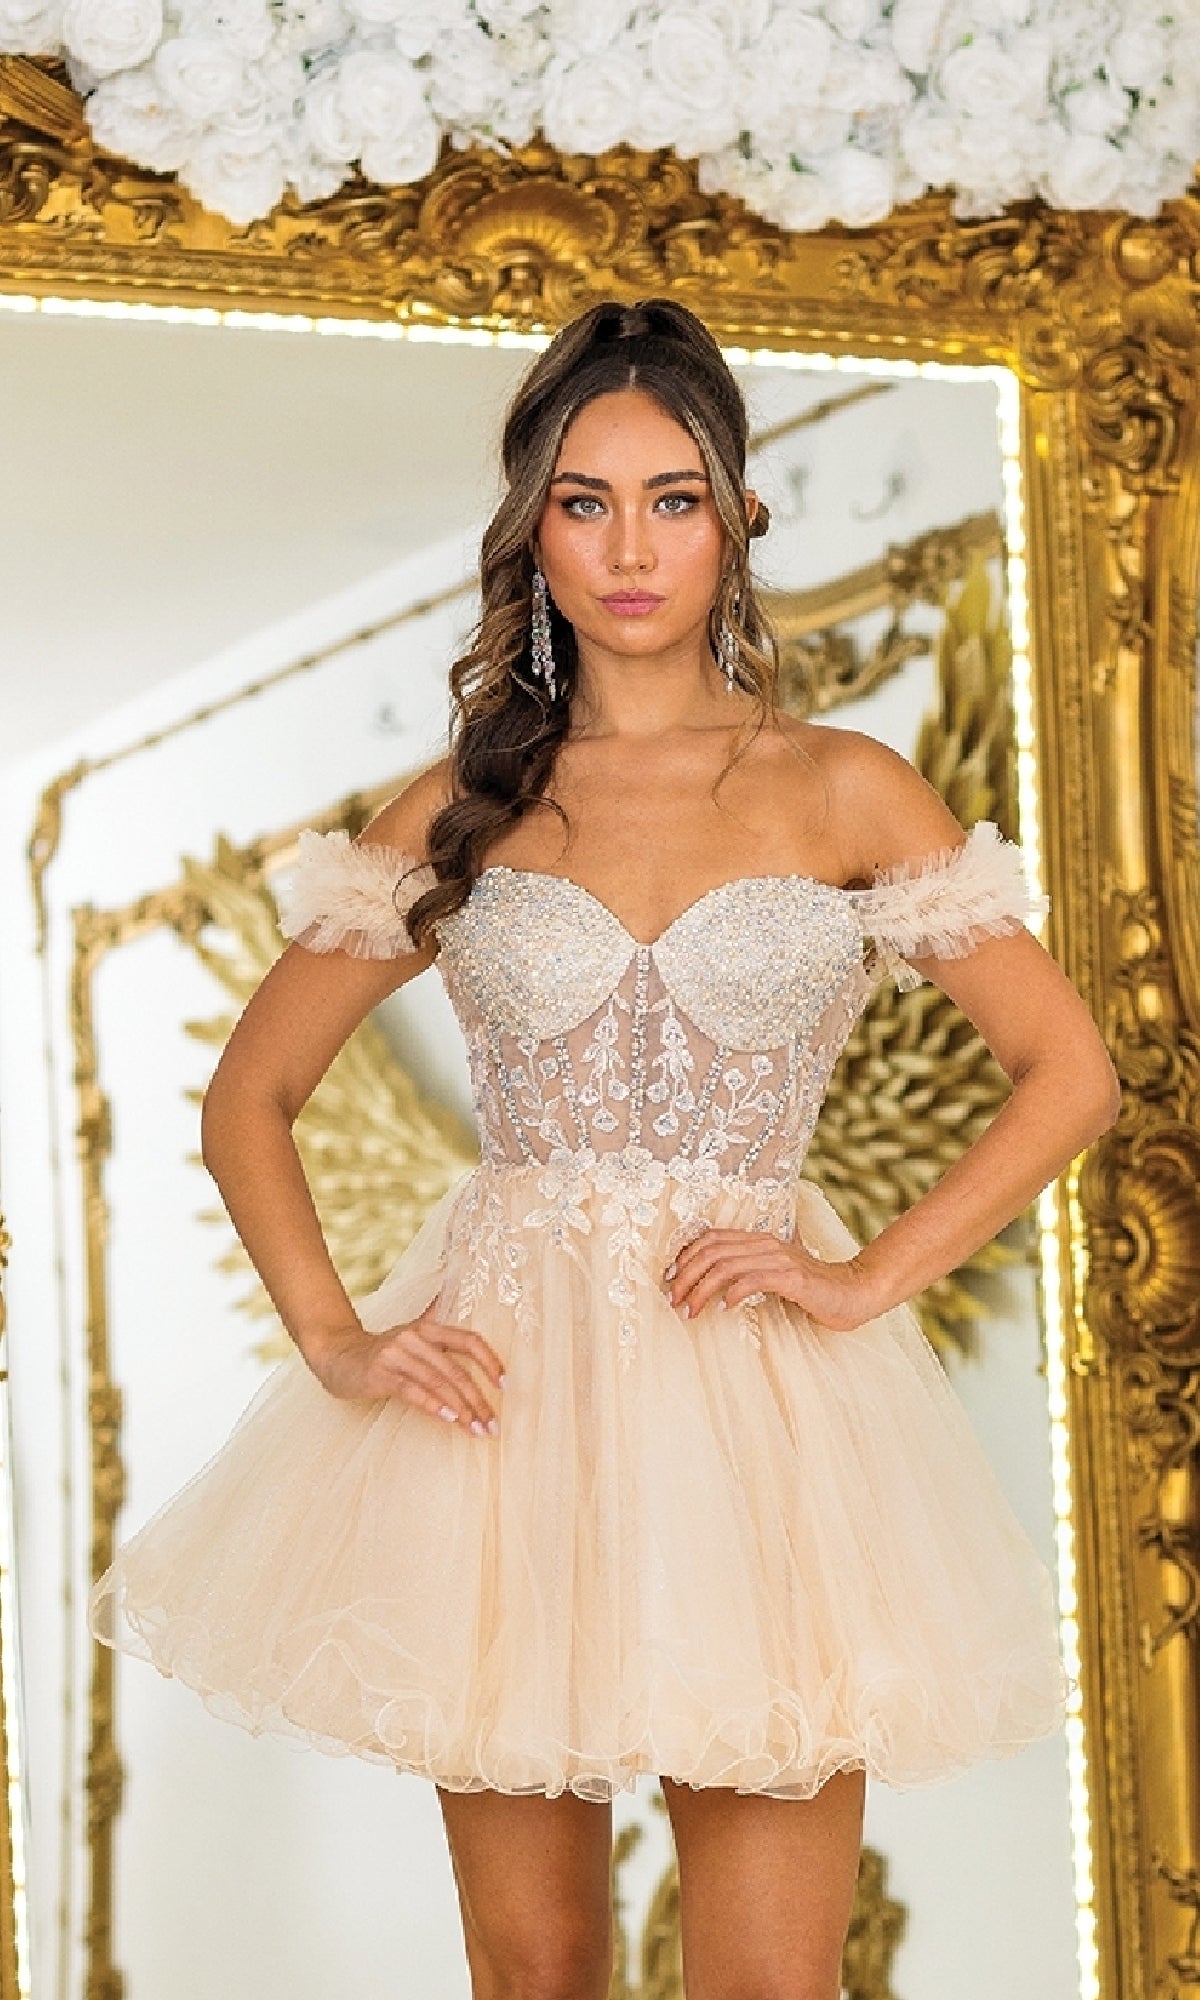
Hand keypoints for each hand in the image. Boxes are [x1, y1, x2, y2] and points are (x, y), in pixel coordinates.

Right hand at [304, 1306, 505, 1435]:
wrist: (337, 1355)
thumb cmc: (382, 1354)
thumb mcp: (413, 1341)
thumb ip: (442, 1345)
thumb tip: (478, 1355)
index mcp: (429, 1328)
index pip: (469, 1340)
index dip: (491, 1362)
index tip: (506, 1386)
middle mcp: (416, 1337)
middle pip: (457, 1369)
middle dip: (479, 1400)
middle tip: (492, 1425)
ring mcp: (398, 1354)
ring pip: (439, 1382)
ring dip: (462, 1409)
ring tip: (476, 1430)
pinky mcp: (381, 1373)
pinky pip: (413, 1391)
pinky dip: (434, 1405)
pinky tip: (449, 1420)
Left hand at [664, 1229, 884, 1333]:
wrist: (853, 1292)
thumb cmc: (811, 1289)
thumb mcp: (774, 1275)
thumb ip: (748, 1272)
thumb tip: (714, 1285)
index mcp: (759, 1239)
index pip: (711, 1238)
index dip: (685, 1257)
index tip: (670, 1279)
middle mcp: (766, 1243)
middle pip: (712, 1251)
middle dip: (686, 1276)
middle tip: (673, 1300)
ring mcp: (779, 1258)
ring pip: (726, 1266)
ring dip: (701, 1289)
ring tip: (690, 1310)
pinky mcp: (792, 1278)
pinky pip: (753, 1280)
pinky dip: (733, 1293)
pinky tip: (723, 1308)